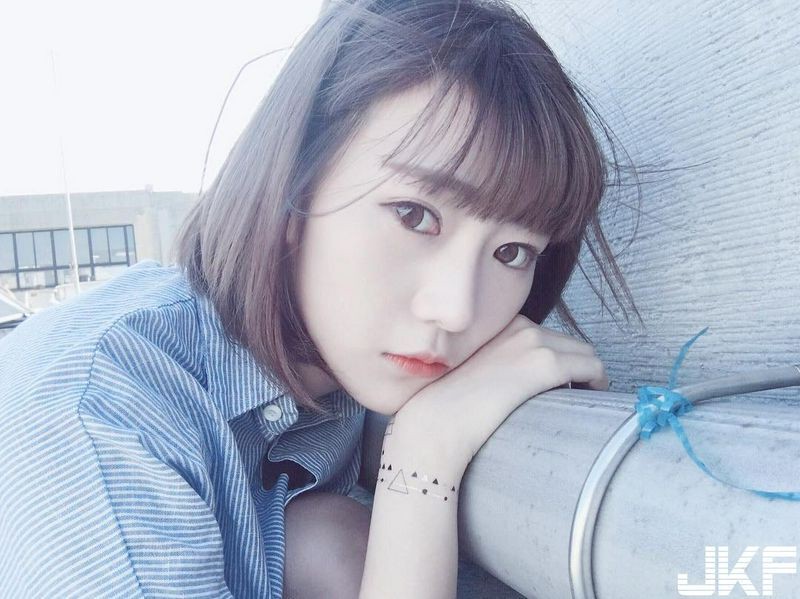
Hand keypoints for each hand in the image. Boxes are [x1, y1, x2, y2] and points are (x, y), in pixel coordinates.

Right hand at [392, 314, 607, 471]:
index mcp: (498, 323)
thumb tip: (515, 378)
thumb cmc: (445, 407)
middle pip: (568, 342)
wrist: (435, 423)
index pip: (543, 335)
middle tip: (570, 393)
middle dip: (573, 365)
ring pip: (585, 353)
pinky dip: (597, 381)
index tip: (554, 382)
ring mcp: (531, 343)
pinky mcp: (544, 365)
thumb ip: (494, 362)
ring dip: (586, 374)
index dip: (552, 358)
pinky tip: (592, 396)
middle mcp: (517, 325)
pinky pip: (592, 367)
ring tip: (580, 398)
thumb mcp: (469, 369)